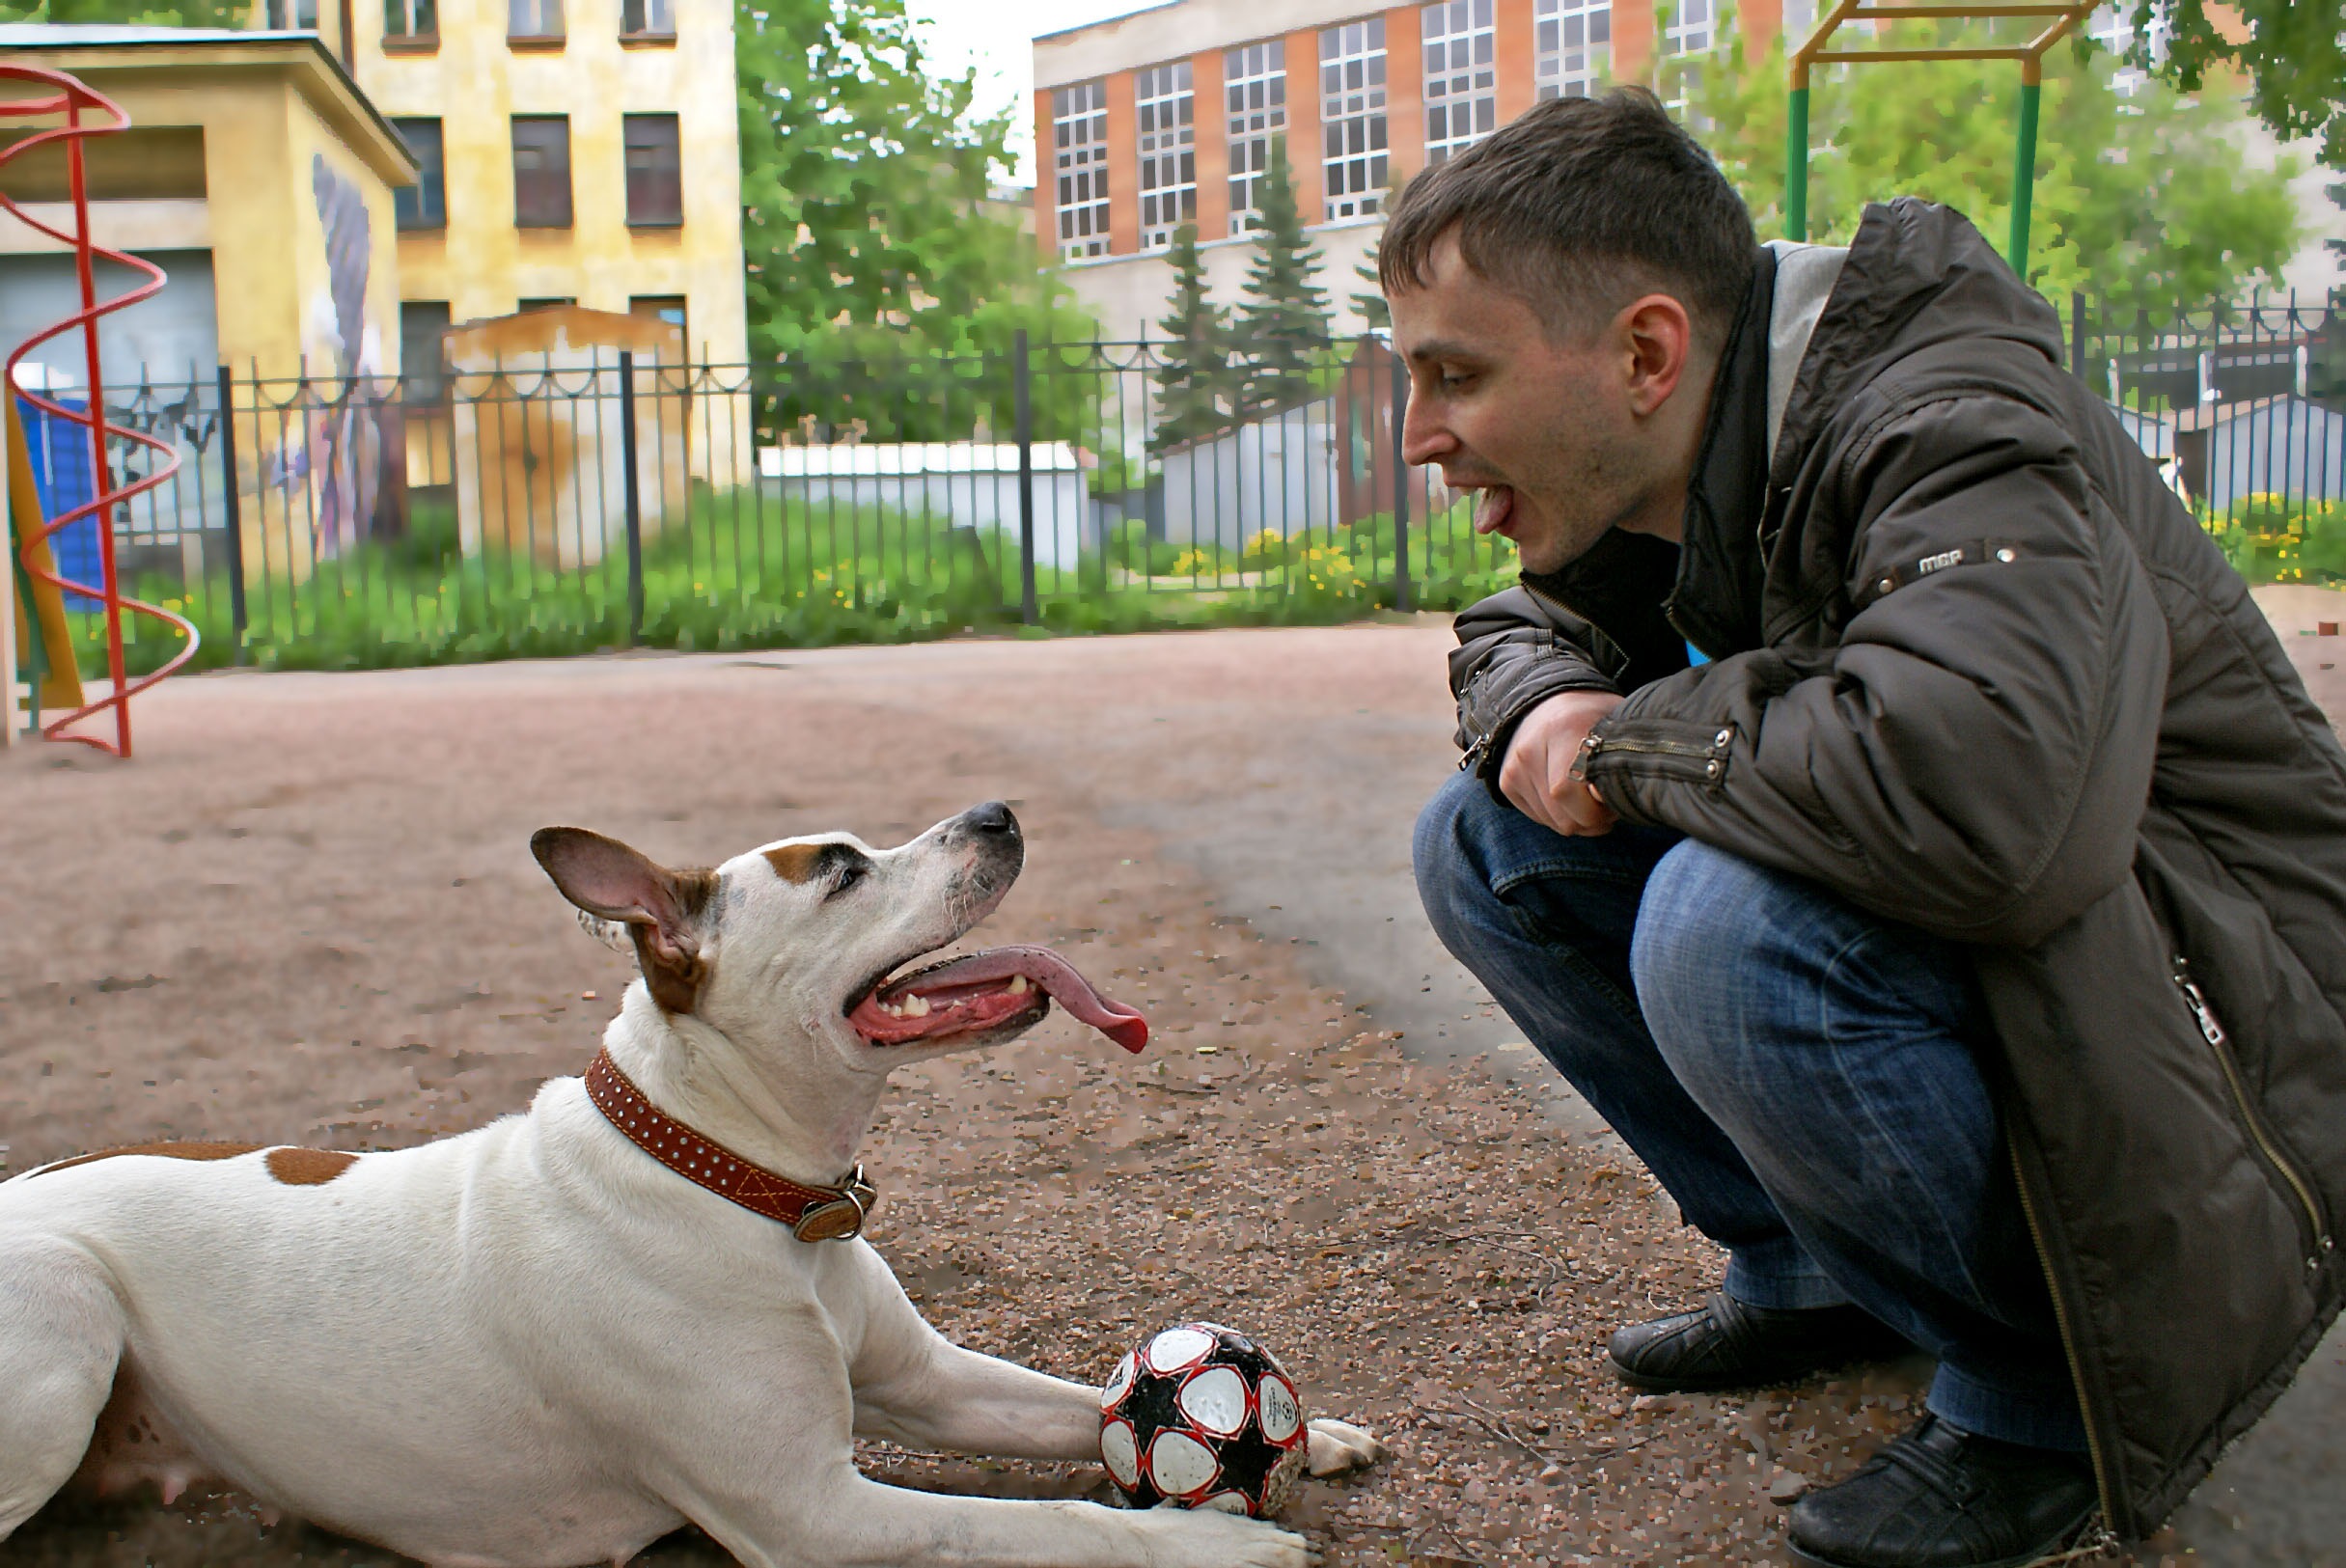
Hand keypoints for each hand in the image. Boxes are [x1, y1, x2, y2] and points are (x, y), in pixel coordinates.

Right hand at [1498, 690, 1624, 836]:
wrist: (1552, 702)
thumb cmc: (1595, 719)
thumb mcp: (1616, 729)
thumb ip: (1617, 762)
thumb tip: (1603, 797)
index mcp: (1562, 729)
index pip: (1565, 791)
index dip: (1596, 811)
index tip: (1613, 803)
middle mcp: (1530, 747)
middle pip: (1560, 815)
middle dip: (1590, 821)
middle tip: (1605, 806)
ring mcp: (1515, 766)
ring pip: (1551, 821)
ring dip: (1575, 818)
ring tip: (1587, 797)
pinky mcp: (1507, 780)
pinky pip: (1538, 817)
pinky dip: (1558, 815)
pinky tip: (1568, 796)